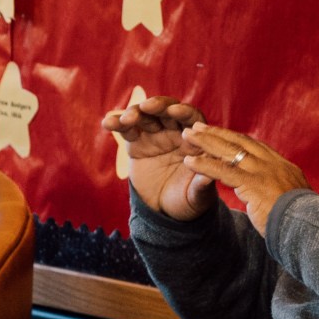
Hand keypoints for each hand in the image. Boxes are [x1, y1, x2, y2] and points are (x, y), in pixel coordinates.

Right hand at [104, 92, 211, 218]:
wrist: (166, 211)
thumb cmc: (189, 201)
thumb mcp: (198, 197)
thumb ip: (202, 185)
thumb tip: (211, 175)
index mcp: (195, 141)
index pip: (192, 119)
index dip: (184, 113)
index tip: (175, 111)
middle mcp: (176, 132)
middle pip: (167, 111)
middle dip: (158, 106)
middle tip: (148, 107)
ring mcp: (156, 136)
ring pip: (146, 116)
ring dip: (136, 112)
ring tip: (127, 119)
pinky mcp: (136, 143)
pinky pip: (127, 130)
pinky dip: (117, 123)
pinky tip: (107, 122)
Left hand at [177, 125, 314, 233]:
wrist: (309, 228)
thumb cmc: (303, 222)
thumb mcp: (296, 201)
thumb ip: (284, 193)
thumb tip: (279, 197)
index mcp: (283, 167)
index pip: (255, 146)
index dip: (235, 139)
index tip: (221, 134)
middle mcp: (273, 164)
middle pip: (240, 142)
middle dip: (217, 133)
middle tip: (197, 126)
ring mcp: (263, 172)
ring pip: (229, 152)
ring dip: (205, 142)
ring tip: (187, 136)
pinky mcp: (252, 184)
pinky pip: (223, 171)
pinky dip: (204, 164)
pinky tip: (189, 161)